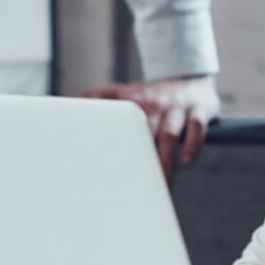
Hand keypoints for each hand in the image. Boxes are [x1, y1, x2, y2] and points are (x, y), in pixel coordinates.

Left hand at [86, 75, 220, 176]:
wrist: (189, 75)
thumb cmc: (151, 95)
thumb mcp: (123, 93)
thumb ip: (96, 100)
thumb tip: (65, 108)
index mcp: (133, 104)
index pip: (119, 125)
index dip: (111, 147)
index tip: (103, 171)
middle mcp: (154, 105)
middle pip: (144, 133)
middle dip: (139, 159)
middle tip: (133, 188)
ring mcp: (177, 108)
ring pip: (169, 133)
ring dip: (165, 159)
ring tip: (162, 185)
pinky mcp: (199, 110)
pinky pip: (197, 127)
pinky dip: (192, 144)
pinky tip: (186, 161)